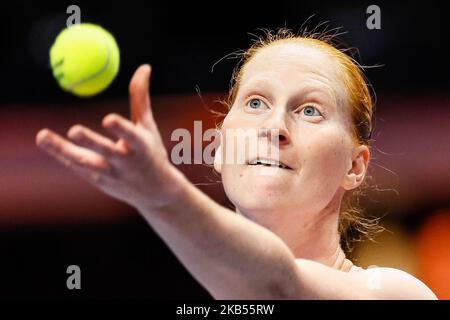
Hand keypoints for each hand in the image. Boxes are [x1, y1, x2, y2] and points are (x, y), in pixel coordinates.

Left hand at [36, 64, 184, 209]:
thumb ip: (141, 97)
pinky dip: (61, 154)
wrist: (155, 192)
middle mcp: (126, 163)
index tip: (108, 119)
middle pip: (106, 151)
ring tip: (43, 136)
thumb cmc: (151, 153)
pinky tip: (45, 142)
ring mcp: (111, 175)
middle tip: (74, 130)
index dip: (121, 129)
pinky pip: (77, 167)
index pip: (131, 137)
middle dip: (91, 142)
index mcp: (141, 147)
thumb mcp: (148, 127)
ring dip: (64, 150)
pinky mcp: (98, 182)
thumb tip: (144, 67)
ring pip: (85, 163)